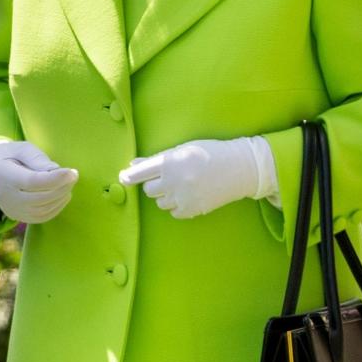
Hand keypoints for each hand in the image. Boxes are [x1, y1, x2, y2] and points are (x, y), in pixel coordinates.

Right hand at [0, 139, 77, 223]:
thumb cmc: (13, 155)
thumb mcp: (23, 149)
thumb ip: (38, 159)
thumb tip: (56, 171)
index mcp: (3, 176)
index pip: (32, 182)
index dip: (54, 179)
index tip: (72, 172)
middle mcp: (5, 197)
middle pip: (39, 198)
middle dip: (61, 187)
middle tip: (74, 175)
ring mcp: (12, 210)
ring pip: (42, 210)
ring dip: (60, 197)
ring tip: (69, 183)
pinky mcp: (19, 217)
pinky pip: (42, 217)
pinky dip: (56, 207)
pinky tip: (63, 194)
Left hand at [120, 136, 277, 219]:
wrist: (239, 168)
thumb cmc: (210, 153)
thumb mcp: (183, 149)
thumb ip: (157, 159)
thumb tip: (133, 166)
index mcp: (171, 162)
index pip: (141, 172)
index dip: (130, 176)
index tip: (123, 178)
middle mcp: (174, 181)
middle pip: (149, 190)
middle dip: (154, 184)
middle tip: (168, 177)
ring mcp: (183, 198)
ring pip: (160, 202)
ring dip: (165, 195)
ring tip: (182, 185)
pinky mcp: (192, 210)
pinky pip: (173, 212)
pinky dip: (177, 206)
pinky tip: (188, 195)